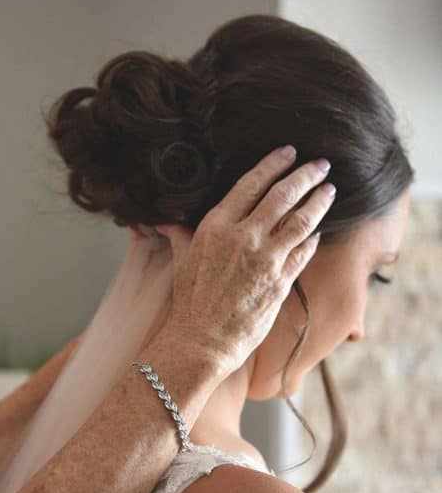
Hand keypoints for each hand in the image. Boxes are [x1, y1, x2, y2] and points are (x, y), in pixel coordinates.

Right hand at [155, 145, 335, 377]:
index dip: (273, 165)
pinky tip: (318, 232)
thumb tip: (162, 222)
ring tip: (329, 189)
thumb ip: (179, 235)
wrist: (202, 340)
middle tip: (321, 164)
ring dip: (319, 202)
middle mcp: (243, 237)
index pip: (251, 184)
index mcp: (217, 227)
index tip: (289, 153)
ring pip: (301, 220)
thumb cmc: (189, 302)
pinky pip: (303, 252)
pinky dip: (312, 239)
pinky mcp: (281, 282)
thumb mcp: (181, 261)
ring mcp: (265, 259)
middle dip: (306, 176)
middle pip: (283, 196)